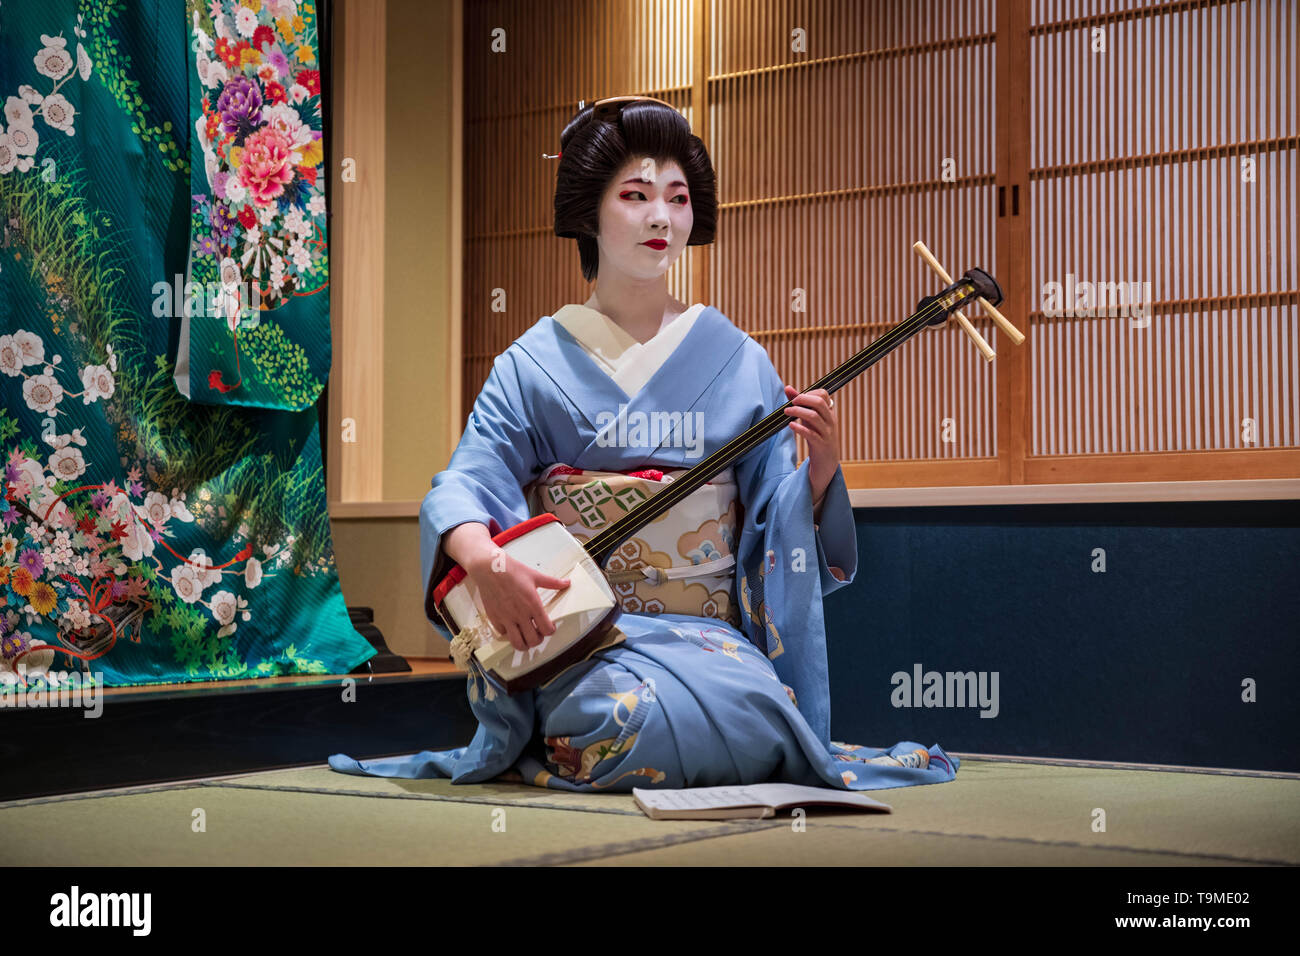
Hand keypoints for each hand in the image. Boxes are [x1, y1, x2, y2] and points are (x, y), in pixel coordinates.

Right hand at [464, 548, 571, 652]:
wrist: (488, 568)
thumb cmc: (511, 570)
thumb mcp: (534, 575)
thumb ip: (552, 582)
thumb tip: (566, 583)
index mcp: (533, 604)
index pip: (546, 629)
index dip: (550, 630)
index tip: (549, 627)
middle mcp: (520, 614)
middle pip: (533, 640)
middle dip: (538, 639)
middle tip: (538, 633)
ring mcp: (506, 618)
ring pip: (517, 643)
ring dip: (524, 643)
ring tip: (525, 636)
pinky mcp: (495, 618)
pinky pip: (503, 634)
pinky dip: (508, 633)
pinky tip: (511, 626)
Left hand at [783, 385, 839, 501]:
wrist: (827, 462)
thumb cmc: (817, 436)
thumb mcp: (809, 419)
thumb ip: (800, 403)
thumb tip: (788, 387)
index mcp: (829, 412)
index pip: (823, 395)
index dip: (809, 393)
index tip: (797, 397)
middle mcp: (830, 421)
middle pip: (819, 403)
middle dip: (803, 399)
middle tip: (791, 402)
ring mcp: (827, 433)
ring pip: (814, 417)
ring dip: (798, 412)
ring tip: (786, 412)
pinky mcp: (821, 445)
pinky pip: (811, 434)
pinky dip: (800, 428)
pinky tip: (791, 425)